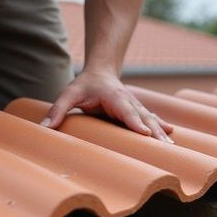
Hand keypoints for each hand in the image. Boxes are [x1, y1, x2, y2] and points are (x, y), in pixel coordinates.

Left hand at [42, 69, 173, 141]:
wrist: (100, 71)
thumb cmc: (85, 84)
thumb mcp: (69, 93)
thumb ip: (58, 109)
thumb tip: (44, 127)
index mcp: (114, 97)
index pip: (127, 111)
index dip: (136, 122)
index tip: (146, 134)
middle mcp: (128, 101)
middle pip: (144, 117)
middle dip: (155, 131)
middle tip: (165, 145)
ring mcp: (135, 105)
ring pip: (150, 119)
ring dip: (161, 131)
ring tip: (172, 145)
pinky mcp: (137, 111)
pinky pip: (150, 119)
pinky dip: (161, 127)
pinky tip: (172, 135)